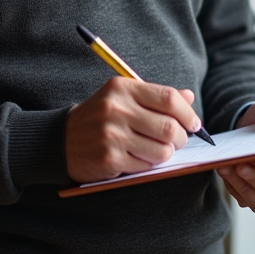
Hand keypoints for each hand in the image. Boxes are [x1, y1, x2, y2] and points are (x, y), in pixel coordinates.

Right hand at [66, 78, 201, 182]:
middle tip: (179, 141)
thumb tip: (189, 98)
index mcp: (123, 88)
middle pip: (169, 127)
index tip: (194, 123)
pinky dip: (148, 164)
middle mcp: (116, 109)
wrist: (61, 140)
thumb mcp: (124, 97)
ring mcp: (112, 135)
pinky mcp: (109, 158)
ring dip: (166, 153)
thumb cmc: (100, 117)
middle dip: (181, 137)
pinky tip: (138, 157)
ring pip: (161, 150)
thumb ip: (156, 96)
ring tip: (157, 150)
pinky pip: (145, 165)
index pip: (168, 99)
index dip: (187, 113)